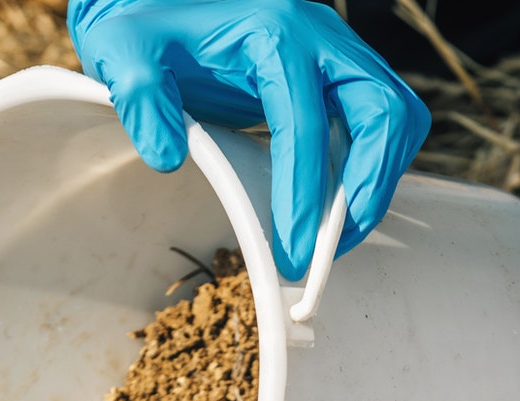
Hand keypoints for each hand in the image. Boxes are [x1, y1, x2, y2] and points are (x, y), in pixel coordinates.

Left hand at [69, 0, 430, 279]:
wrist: (162, 0)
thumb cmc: (147, 25)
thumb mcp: (124, 50)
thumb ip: (141, 98)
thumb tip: (167, 157)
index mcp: (274, 33)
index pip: (306, 126)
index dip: (305, 198)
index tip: (294, 256)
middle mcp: (320, 36)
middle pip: (383, 114)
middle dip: (367, 189)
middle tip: (332, 247)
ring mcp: (336, 51)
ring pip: (395, 118)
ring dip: (376, 181)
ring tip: (335, 235)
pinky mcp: (339, 71)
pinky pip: (380, 119)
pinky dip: (370, 166)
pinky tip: (332, 203)